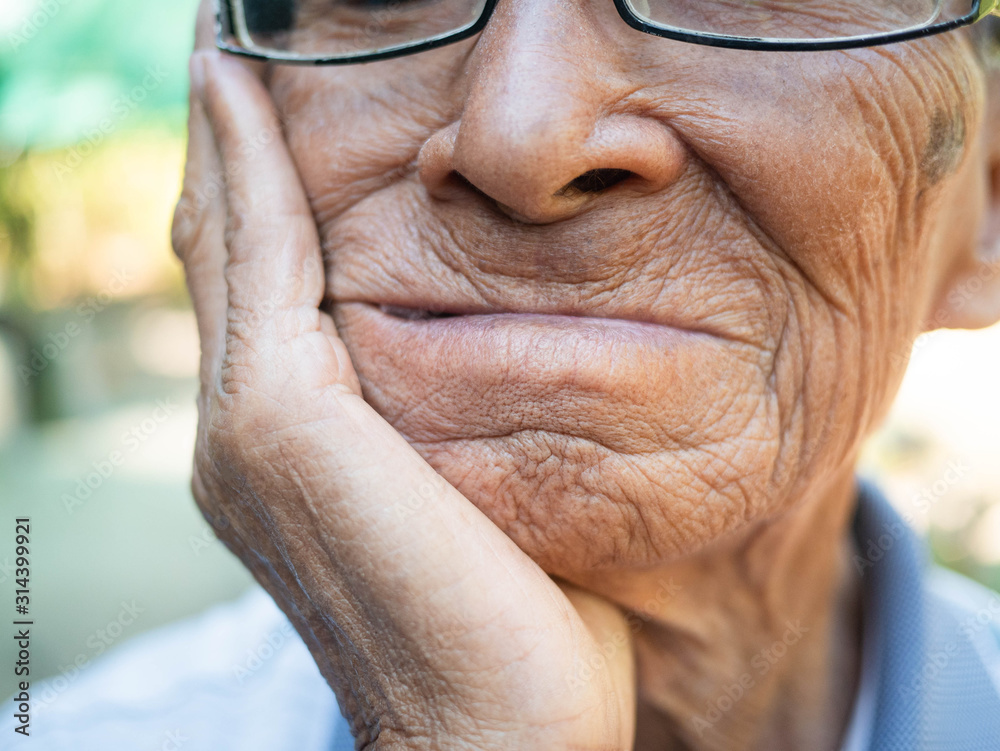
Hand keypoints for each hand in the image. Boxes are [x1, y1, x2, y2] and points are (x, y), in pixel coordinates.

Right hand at [169, 10, 634, 749]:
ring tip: (226, 54)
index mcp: (287, 446)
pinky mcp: (281, 426)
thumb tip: (473, 347)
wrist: (498, 733)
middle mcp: (242, 431)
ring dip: (227, 138)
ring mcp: (249, 429)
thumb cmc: (512, 622)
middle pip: (226, 249)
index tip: (256, 98)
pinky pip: (261, 259)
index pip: (260, 286)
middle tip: (226, 49)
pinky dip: (247, 169)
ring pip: (230, 242)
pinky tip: (243, 92)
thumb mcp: (475, 490)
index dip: (250, 186)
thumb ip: (440, 415)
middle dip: (225, 144)